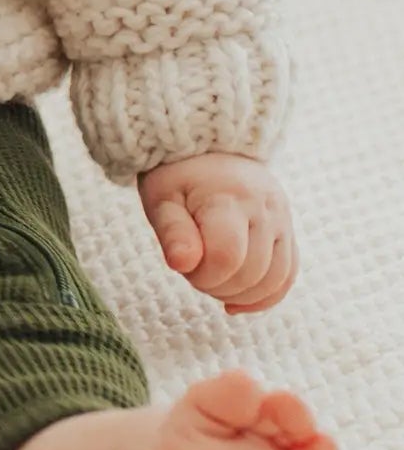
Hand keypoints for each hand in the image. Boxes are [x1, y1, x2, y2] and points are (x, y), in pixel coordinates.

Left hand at [138, 152, 296, 312]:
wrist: (208, 147)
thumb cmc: (177, 176)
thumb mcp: (161, 198)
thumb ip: (172, 232)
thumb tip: (181, 264)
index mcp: (228, 198)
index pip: (226, 257)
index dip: (203, 275)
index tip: (183, 267)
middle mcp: (264, 208)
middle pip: (251, 273)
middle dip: (218, 285)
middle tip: (193, 271)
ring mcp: (281, 219)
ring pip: (275, 279)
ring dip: (242, 294)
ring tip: (213, 282)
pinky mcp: (287, 230)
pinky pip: (288, 275)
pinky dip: (265, 296)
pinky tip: (236, 302)